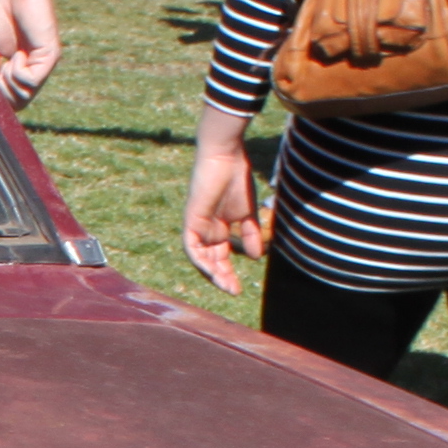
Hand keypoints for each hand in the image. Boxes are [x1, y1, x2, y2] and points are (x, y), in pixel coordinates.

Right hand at [0, 0, 60, 106]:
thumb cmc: (5, 12)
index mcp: (27, 66)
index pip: (17, 98)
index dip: (0, 95)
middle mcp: (39, 67)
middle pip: (21, 101)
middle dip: (3, 92)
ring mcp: (46, 62)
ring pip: (26, 94)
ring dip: (9, 82)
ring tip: (7, 60)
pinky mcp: (50, 54)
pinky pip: (31, 81)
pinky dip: (17, 72)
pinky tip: (16, 54)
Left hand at [182, 114, 269, 292]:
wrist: (226, 156)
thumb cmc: (237, 179)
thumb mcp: (247, 213)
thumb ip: (251, 234)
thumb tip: (256, 257)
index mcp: (218, 228)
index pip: (220, 257)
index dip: (228, 273)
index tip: (239, 289)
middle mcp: (206, 230)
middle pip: (210, 261)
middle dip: (221, 277)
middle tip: (233, 291)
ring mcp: (197, 226)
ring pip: (200, 258)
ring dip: (211, 273)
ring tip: (225, 285)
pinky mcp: (190, 220)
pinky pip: (191, 247)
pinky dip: (200, 260)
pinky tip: (211, 271)